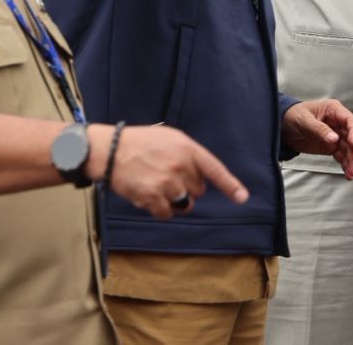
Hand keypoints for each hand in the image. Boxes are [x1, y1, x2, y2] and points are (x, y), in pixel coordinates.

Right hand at [95, 124, 247, 218]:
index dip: (230, 185)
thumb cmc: (140, 143)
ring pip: (185, 205)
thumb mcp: (170, 138)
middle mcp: (181, 166)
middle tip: (167, 176)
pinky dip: (160, 210)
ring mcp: (168, 183)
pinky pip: (167, 214)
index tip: (242, 198)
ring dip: (175, 201)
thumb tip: (201, 174)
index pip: (214, 169)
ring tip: (158, 186)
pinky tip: (148, 195)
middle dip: (187, 187)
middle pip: (199, 191)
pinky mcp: (153, 198)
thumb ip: (188, 154)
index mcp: (187, 148)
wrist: (110, 150)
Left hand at [282, 98, 352, 178]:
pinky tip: (347, 173)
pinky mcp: (330, 146)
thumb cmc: (293, 115)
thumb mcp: (305, 120)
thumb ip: (320, 129)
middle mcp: (337, 123)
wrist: (283, 126)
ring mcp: (335, 135)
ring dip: (351, 161)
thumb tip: (334, 139)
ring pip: (347, 149)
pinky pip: (340, 155)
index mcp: (333, 110)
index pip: (349, 120)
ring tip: (352, 172)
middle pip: (351, 136)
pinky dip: (344, 164)